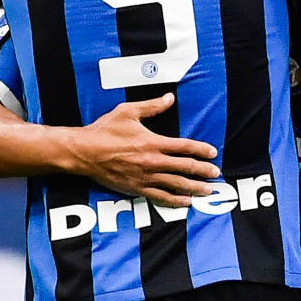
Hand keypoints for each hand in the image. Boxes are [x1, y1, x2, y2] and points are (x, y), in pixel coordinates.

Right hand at [65, 94, 220, 205]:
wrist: (84, 152)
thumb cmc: (104, 130)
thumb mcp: (128, 112)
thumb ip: (152, 106)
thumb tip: (170, 98)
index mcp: (152, 142)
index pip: (184, 147)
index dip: (201, 149)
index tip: (213, 152)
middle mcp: (152, 162)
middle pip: (185, 168)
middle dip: (203, 171)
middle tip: (216, 174)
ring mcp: (145, 177)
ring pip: (176, 185)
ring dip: (195, 188)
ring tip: (208, 191)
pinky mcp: (136, 188)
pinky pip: (160, 197)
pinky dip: (175, 200)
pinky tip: (186, 202)